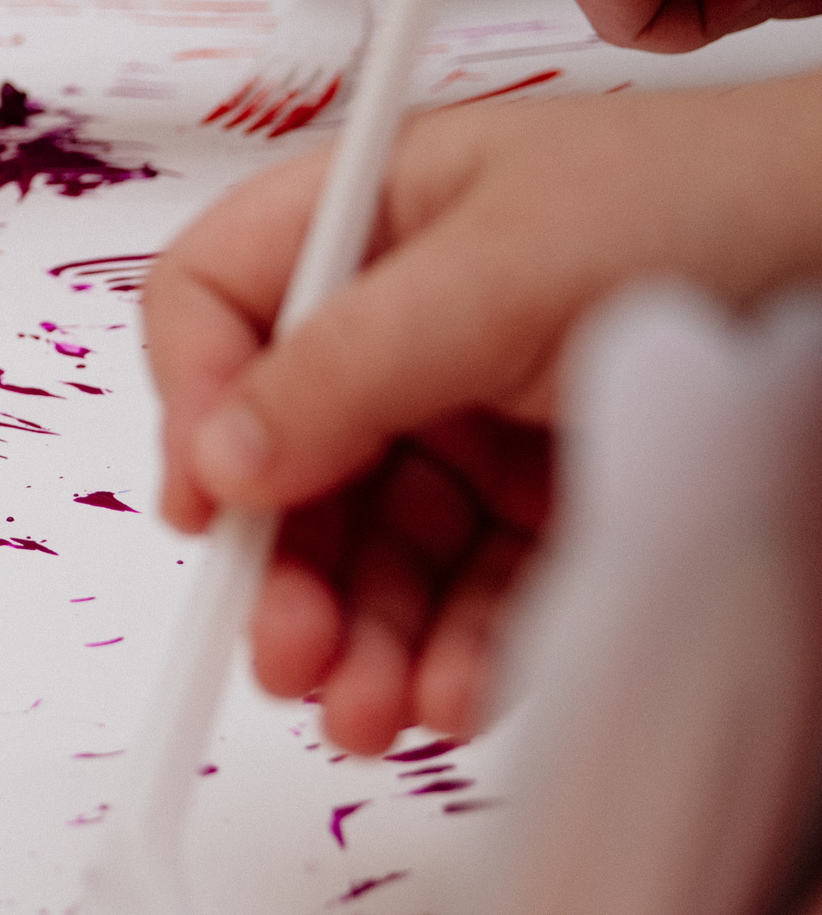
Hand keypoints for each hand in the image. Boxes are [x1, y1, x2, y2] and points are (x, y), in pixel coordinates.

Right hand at [144, 78, 821, 752]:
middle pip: (288, 453)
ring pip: (375, 540)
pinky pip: (473, 587)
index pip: (219, 307)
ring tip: (366, 711)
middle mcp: (407, 317)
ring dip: (361, 633)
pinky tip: (452, 694)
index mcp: (370, 221)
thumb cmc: (718, 203)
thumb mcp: (503, 273)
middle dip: (286, 563)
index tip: (210, 507)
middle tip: (287, 656)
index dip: (195, 402)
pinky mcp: (550, 493)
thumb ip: (344, 364)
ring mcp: (477, 411)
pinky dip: (455, 650)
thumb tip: (216, 459)